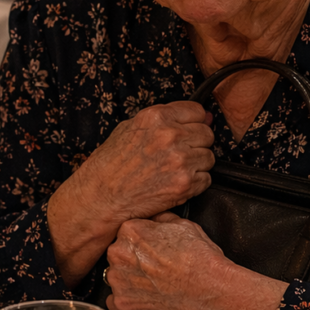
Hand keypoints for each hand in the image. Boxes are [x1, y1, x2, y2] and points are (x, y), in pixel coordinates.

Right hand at [47, 101, 214, 286]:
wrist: (101, 198)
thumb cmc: (111, 165)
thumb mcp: (129, 128)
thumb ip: (165, 120)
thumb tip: (204, 117)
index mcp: (156, 117)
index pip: (197, 111)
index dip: (194, 122)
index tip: (188, 131)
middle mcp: (171, 135)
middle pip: (207, 134)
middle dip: (196, 144)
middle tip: (177, 155)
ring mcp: (180, 160)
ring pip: (209, 157)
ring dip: (196, 165)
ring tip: (173, 171)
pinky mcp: (185, 184)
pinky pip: (206, 179)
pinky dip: (195, 184)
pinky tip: (174, 184)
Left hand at [105, 212, 286, 309]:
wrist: (210, 292)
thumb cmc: (200, 259)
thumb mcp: (184, 225)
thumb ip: (161, 220)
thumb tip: (154, 220)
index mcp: (130, 231)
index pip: (128, 232)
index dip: (143, 241)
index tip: (154, 249)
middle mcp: (118, 254)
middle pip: (119, 254)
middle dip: (133, 259)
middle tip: (156, 267)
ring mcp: (118, 282)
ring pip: (117, 277)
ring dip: (129, 279)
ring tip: (154, 283)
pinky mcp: (122, 305)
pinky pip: (115, 301)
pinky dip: (128, 300)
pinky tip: (147, 297)